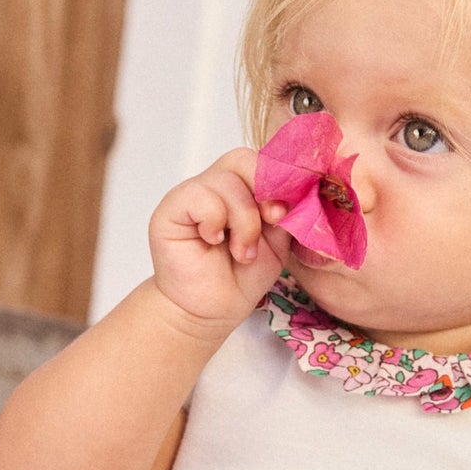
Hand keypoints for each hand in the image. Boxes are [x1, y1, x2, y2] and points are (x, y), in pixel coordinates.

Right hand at [149, 148, 290, 333]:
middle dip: (264, 191)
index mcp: (244, 188)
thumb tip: (298, 189)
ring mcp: (193, 193)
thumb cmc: (242, 277)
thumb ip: (286, 211)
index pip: (262, 161)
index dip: (281, 180)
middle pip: (243, 159)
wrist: (212, 310)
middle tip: (272, 222)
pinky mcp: (172, 207)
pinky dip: (214, 219)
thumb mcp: (278, 241)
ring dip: (244, 221)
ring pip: (226, 181)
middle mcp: (217, 185)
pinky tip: (213, 241)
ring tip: (242, 252)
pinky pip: (199, 195)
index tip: (287, 212)